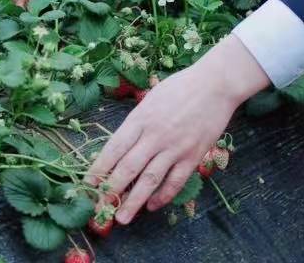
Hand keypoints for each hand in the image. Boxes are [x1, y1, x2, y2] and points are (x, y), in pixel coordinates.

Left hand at [86, 36, 268, 222]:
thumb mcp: (150, 99)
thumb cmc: (180, 87)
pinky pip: (175, 181)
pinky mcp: (193, 156)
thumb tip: (121, 146)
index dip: (99, 168)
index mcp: (141, 119)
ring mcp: (174, 148)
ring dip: (134, 202)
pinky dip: (162, 196)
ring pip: (150, 180)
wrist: (215, 84)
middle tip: (99, 208)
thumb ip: (136, 122)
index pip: (114, 148)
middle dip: (111, 190)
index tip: (87, 184)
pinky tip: (152, 206)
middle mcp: (155, 135)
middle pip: (128, 168)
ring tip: (122, 218)